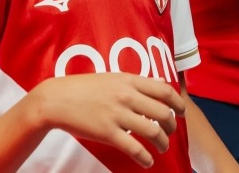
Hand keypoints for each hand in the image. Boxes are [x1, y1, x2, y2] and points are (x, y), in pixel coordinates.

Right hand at [34, 74, 186, 166]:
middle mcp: (127, 97)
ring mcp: (118, 115)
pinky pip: (134, 148)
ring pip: (152, 131)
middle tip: (171, 131)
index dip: (178, 103)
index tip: (182, 111)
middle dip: (172, 125)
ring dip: (162, 142)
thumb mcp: (113, 77)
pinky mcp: (108, 133)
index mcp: (129, 81)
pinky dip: (145, 157)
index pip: (164, 90)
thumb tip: (162, 82)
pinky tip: (148, 161)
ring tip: (162, 147)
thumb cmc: (84, 88)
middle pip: (163, 112)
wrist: (56, 100)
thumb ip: (139, 81)